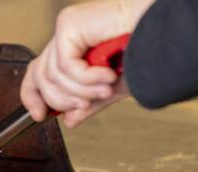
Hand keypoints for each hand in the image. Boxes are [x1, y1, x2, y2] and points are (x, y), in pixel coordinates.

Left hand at [20, 0, 153, 127]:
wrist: (163, 31)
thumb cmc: (147, 50)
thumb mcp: (113, 88)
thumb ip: (89, 103)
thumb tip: (69, 119)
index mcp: (75, 47)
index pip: (39, 72)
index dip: (34, 96)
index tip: (40, 116)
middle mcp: (68, 35)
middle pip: (40, 76)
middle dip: (61, 100)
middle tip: (85, 105)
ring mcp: (67, 28)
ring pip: (53, 76)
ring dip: (81, 91)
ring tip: (105, 88)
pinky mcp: (70, 24)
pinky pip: (65, 65)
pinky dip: (86, 78)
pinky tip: (107, 74)